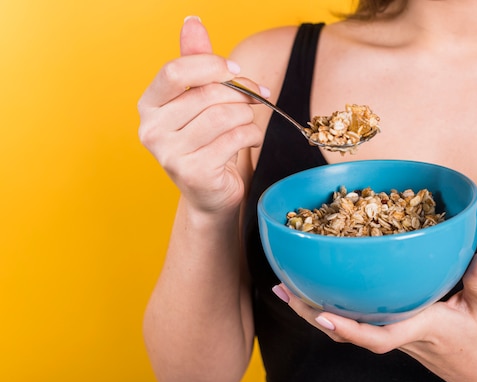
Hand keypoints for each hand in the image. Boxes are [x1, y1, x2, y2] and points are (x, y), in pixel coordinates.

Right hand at [137, 16, 265, 214]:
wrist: (211, 193)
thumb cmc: (207, 141)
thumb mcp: (200, 99)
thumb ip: (195, 62)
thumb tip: (192, 21)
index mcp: (149, 105)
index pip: (176, 71)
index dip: (212, 66)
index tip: (235, 70)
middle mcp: (151, 130)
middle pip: (207, 94)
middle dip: (240, 93)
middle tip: (256, 98)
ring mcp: (169, 154)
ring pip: (224, 115)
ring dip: (248, 115)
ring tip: (248, 122)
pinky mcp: (193, 173)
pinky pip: (235, 138)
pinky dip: (252, 135)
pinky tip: (250, 140)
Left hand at [274, 253, 476, 381]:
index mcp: (421, 328)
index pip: (378, 336)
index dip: (349, 329)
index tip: (321, 316)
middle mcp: (403, 335)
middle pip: (349, 332)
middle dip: (312, 313)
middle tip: (282, 289)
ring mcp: (399, 338)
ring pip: (351, 329)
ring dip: (318, 312)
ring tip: (291, 290)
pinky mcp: (401, 335)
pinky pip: (363, 325)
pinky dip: (340, 311)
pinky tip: (330, 294)